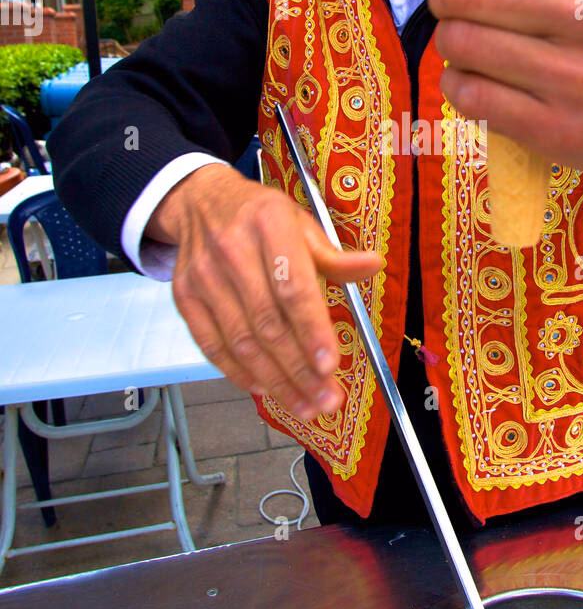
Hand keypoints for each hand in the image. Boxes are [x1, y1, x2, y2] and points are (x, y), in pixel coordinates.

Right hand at [147, 163, 382, 416]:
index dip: (312, 330)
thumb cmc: (261, 218)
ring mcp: (203, 276)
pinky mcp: (185, 297)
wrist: (201, 202)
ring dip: (275, 381)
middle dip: (300, 369)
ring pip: (241, 341)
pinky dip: (239, 373)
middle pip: (268, 323)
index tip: (330, 365)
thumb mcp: (300, 224)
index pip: (292, 287)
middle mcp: (232, 249)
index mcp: (269, 223)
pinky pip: (212, 345)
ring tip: (306, 406)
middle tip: (327, 400)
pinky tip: (265, 390)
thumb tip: (373, 265)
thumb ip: (333, 255)